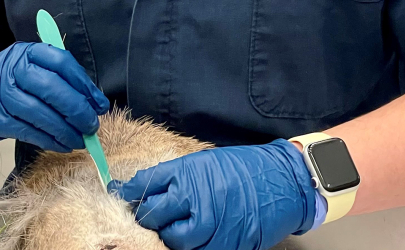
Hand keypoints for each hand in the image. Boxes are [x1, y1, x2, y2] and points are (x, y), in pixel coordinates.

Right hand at [0, 42, 108, 151]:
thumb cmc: (9, 80)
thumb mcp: (30, 66)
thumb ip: (59, 78)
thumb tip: (93, 102)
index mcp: (27, 52)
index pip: (61, 63)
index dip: (84, 84)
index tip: (99, 103)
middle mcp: (14, 70)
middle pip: (52, 89)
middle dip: (77, 109)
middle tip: (92, 125)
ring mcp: (3, 95)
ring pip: (41, 114)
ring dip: (66, 130)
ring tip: (81, 139)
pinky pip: (29, 132)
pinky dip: (50, 141)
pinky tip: (63, 144)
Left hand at [111, 141, 316, 249]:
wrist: (281, 181)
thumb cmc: (242, 168)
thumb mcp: (202, 162)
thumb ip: (173, 176)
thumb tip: (145, 187)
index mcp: (187, 174)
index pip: (146, 186)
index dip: (131, 192)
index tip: (123, 193)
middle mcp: (194, 201)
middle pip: (153, 216)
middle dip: (146, 216)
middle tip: (146, 214)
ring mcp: (209, 227)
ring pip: (172, 241)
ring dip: (167, 235)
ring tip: (171, 226)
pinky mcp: (223, 245)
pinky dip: (191, 246)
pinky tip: (192, 237)